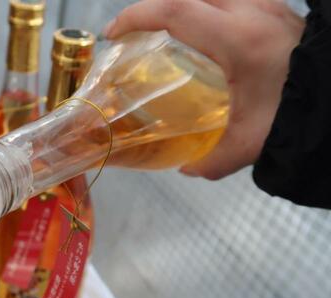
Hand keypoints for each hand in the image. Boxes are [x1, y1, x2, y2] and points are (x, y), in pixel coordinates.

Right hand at [104, 0, 304, 178]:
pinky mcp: (278, 10)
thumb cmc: (298, 115)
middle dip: (151, 8)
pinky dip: (206, 7)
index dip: (137, 16)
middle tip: (132, 33)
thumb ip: (212, 159)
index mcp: (238, 39)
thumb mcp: (251, 143)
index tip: (113, 33)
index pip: (175, 10)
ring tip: (165, 30)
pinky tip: (204, 31)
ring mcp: (267, 5)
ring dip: (181, 5)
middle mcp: (251, 11)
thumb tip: (187, 167)